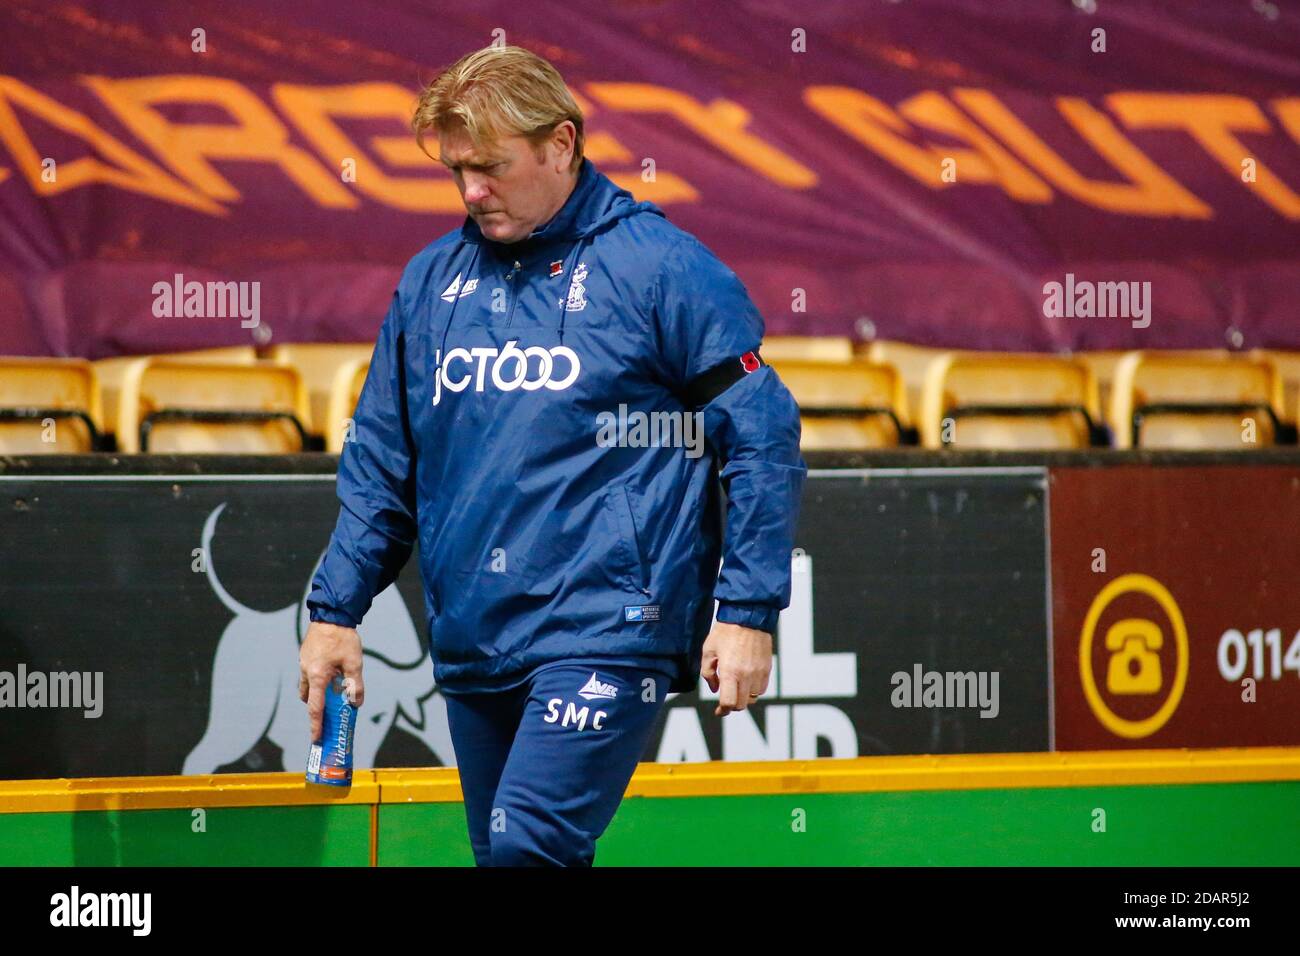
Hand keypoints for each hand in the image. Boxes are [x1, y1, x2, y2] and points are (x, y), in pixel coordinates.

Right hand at [298, 620, 364, 741]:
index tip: (316, 738)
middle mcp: (306, 671)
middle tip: (328, 714)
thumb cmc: (343, 638)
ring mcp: (304, 663)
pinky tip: (332, 673)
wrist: (331, 614)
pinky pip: (309, 673)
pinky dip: (317, 679)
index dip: (316, 725)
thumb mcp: (354, 663)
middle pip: (308, 698)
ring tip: (333, 691)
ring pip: (307, 685)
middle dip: (316, 708)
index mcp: (317, 676)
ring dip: (317, 692)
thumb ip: (355, 685)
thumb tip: (356, 703)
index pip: (315, 708)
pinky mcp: (306, 655)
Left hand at [700, 621, 771, 716]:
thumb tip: (714, 689)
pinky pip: (762, 688)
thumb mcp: (708, 651)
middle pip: (741, 704)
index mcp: (730, 672)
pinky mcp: (767, 668)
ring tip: (736, 688)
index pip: (729, 703)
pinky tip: (746, 682)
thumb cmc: (725, 631)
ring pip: (753, 698)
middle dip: (732, 705)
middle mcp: (746, 675)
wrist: (748, 615)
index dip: (722, 710)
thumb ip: (708, 673)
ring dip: (744, 698)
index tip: (718, 711)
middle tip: (725, 700)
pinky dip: (753, 690)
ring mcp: (759, 672)